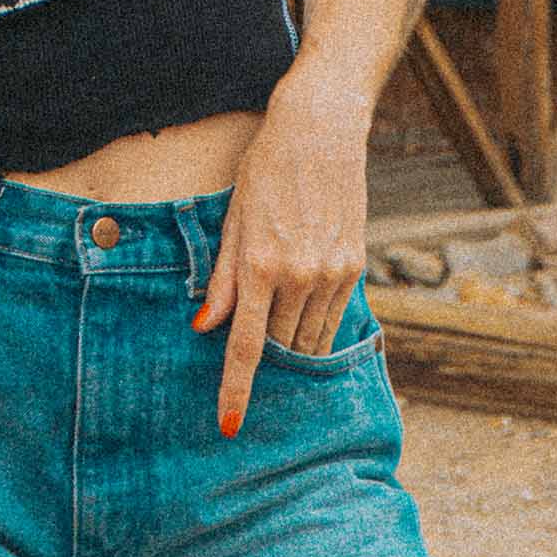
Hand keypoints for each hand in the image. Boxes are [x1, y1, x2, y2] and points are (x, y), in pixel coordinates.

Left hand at [190, 75, 370, 439]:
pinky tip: (302, 310)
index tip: (228, 425)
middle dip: (265, 361)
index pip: (245, 346)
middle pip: (279, 347)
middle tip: (252, 359)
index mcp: (258, 265)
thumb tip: (203, 327)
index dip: (235, 391)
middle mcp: (298, 275)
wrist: (319, 131)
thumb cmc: (264, 170)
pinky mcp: (354, 265)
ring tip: (276, 332)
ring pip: (309, 338)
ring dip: (291, 347)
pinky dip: (315, 326)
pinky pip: (332, 317)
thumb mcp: (232, 219)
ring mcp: (330, 272)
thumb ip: (221, 279)